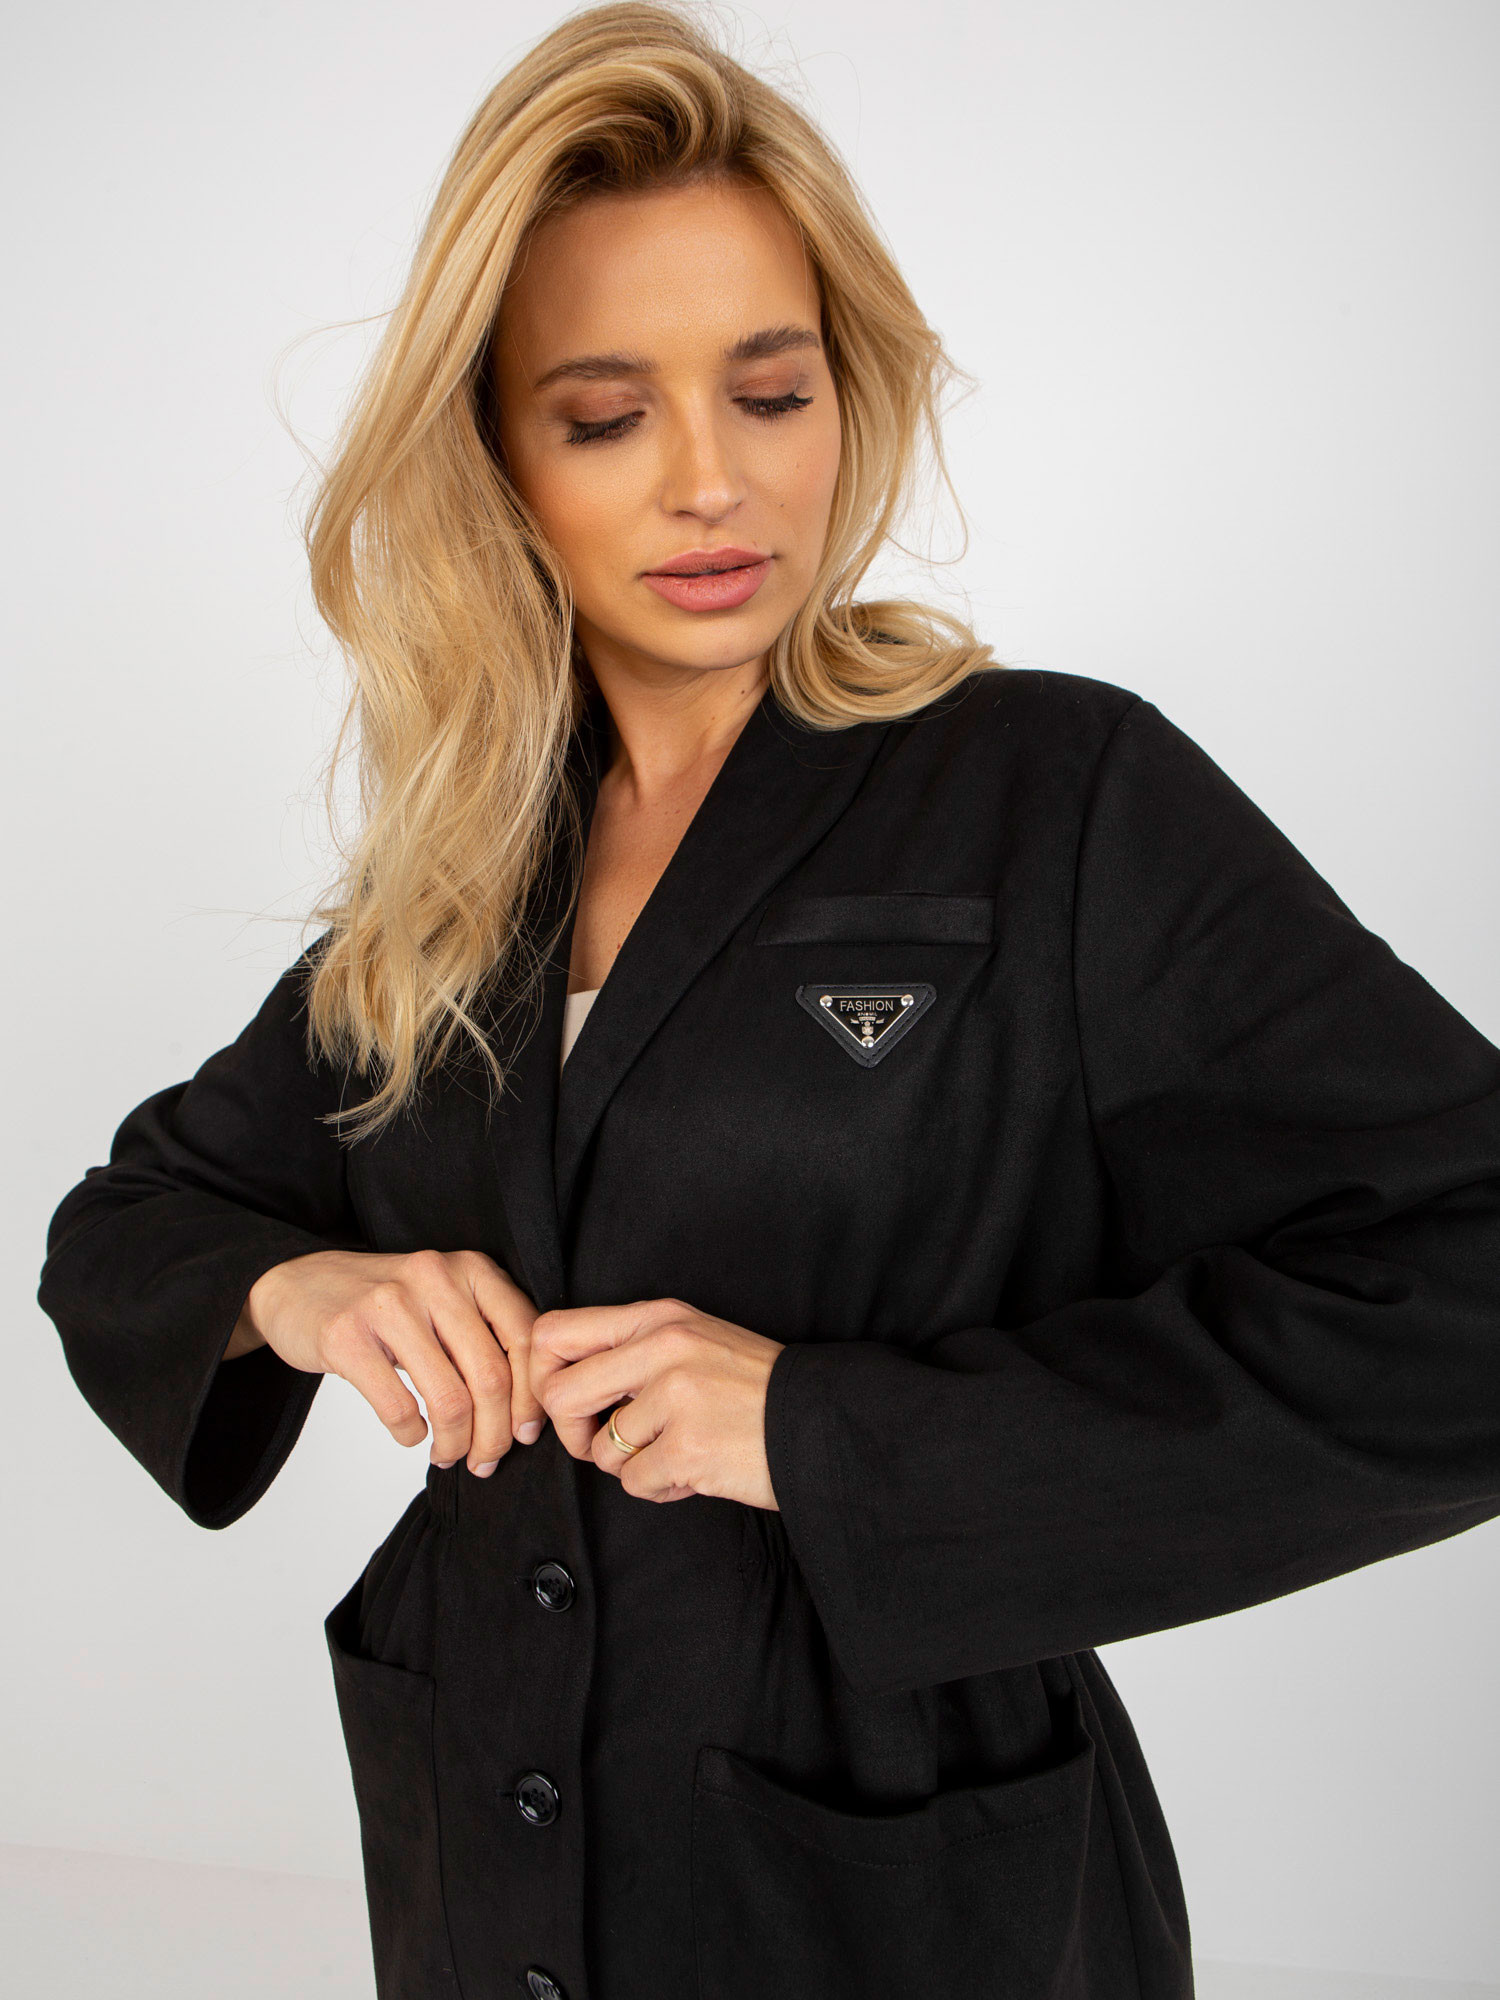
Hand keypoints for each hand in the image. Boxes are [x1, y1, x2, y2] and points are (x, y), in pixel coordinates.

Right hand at [237, 1248, 545, 1476]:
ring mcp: (388, 1304)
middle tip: (485, 1460)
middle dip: (494, 1434)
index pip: (524, 1340)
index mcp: (470, 1268)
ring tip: (449, 1454)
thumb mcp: (443, 1296)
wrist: (297, 1284)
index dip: (530, 1397)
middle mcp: (435, 1278)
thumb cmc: (381, 1300)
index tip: (526, 1433)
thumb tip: (526, 1413)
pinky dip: (412, 1435)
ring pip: (449, 1398)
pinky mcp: (347, 1335)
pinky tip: (411, 1434)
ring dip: (455, 1443)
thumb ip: (484, 1334)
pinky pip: (398, 1407)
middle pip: (490, 1377)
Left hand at [529, 1296, 783, 1509]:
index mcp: (659, 1318)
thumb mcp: (696, 1341)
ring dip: (630, 1466)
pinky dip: (660, 1488)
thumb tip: (561, 1384)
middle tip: (609, 1443)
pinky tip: (694, 1473)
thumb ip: (633, 1351)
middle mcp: (663, 1348)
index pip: (554, 1332)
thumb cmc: (754, 1389)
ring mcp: (676, 1397)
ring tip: (674, 1454)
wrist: (824, 1422)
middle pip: (559, 1394)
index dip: (542, 1376)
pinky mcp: (688, 1447)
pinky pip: (635, 1483)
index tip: (569, 1404)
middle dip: (574, 1433)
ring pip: (599, 1450)